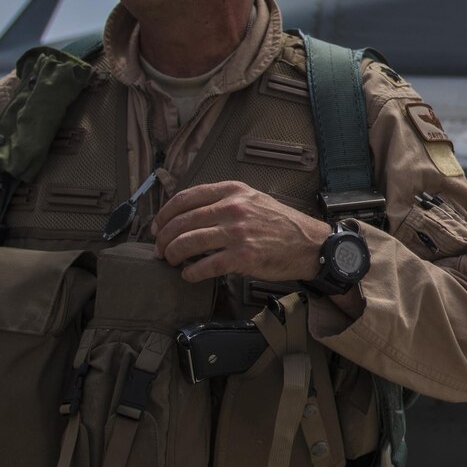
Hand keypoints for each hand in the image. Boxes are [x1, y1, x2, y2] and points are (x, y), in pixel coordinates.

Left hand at [153, 180, 330, 284]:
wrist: (310, 243)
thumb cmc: (281, 224)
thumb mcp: (253, 199)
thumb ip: (224, 202)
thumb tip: (190, 215)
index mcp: (233, 191)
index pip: (186, 198)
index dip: (164, 213)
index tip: (157, 226)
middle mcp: (233, 208)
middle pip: (182, 222)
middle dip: (164, 238)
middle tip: (160, 249)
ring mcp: (237, 233)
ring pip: (189, 242)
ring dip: (173, 254)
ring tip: (171, 260)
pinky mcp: (243, 257)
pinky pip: (205, 266)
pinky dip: (191, 273)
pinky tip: (188, 275)